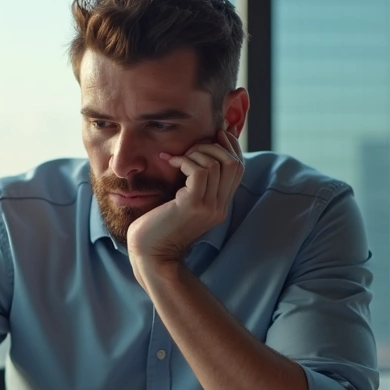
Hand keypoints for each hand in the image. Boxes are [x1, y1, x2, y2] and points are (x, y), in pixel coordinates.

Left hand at [126, 127, 243, 275]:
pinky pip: (199, 171)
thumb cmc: (159, 226)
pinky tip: (170, 162)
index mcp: (220, 205)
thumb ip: (194, 184)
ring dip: (196, 152)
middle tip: (190, 148)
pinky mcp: (193, 206)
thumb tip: (196, 153)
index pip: (239, 167)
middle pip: (234, 163)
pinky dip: (185, 160)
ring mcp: (209, 207)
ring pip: (216, 163)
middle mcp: (220, 206)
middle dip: (214, 146)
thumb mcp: (183, 202)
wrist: (150, 255)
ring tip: (178, 157)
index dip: (230, 146)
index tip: (213, 134)